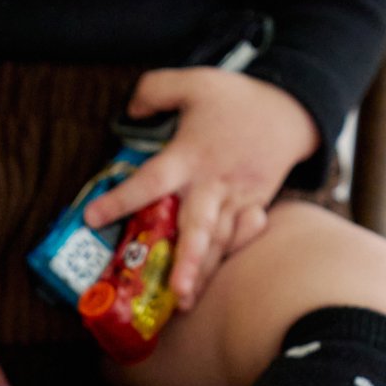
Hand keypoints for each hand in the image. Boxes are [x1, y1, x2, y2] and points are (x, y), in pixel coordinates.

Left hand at [82, 68, 320, 312]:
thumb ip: (154, 90)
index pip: (150, 181)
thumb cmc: (237, 98)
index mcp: (190, 156)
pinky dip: (225, 260)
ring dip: (204, 272)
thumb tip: (129, 113)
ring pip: (219, 242)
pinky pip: (238, 239)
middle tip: (175, 291)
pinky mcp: (253, 207)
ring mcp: (236, 200)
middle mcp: (212, 184)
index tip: (93, 218)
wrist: (292, 111)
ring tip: (185, 304)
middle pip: (198, 226)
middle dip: (188, 260)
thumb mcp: (194, 81)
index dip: (121, 200)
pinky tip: (208, 286)